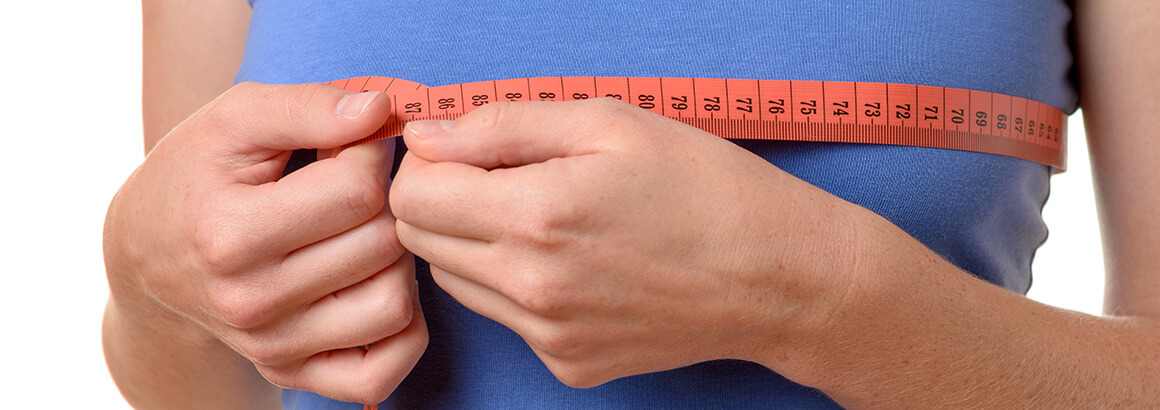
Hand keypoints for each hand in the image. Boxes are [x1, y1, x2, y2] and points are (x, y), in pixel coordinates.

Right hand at [103, 83, 426, 403]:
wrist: (148, 254)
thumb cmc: (197, 175)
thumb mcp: (234, 120)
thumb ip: (306, 107)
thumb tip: (379, 111)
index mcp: (229, 235)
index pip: (357, 191)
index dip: (371, 152)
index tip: (353, 143)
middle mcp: (250, 302)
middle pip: (380, 245)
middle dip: (386, 201)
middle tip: (360, 184)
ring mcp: (271, 347)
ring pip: (394, 306)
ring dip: (398, 261)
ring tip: (365, 231)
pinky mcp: (289, 373)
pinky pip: (382, 371)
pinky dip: (401, 332)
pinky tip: (376, 285)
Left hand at [391, 99, 857, 386]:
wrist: (779, 278)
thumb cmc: (704, 187)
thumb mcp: (609, 122)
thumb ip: (503, 125)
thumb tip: (428, 135)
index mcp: (536, 216)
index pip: (412, 195)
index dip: (429, 163)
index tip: (464, 150)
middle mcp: (531, 287)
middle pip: (421, 241)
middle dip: (444, 200)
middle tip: (503, 177)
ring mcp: (549, 336)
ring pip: (456, 281)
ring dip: (475, 243)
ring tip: (545, 217)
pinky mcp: (569, 364)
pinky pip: (507, 318)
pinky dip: (519, 285)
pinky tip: (577, 262)